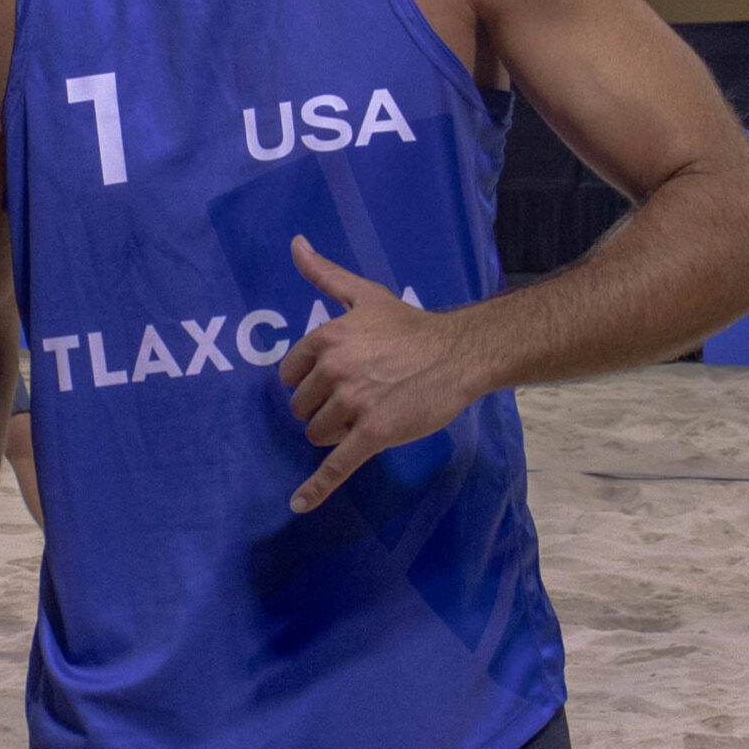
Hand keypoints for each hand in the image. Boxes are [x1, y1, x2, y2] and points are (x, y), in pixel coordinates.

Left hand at [276, 237, 484, 512]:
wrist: (458, 355)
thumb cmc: (409, 326)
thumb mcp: (362, 295)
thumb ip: (323, 273)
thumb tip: (294, 243)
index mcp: (325, 338)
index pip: (291, 374)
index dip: (311, 381)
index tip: (336, 377)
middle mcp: (333, 370)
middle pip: (302, 407)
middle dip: (324, 407)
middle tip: (360, 394)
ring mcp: (352, 404)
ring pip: (317, 433)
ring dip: (335, 431)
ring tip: (368, 413)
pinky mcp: (372, 434)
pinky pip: (335, 466)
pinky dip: (315, 488)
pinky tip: (298, 505)